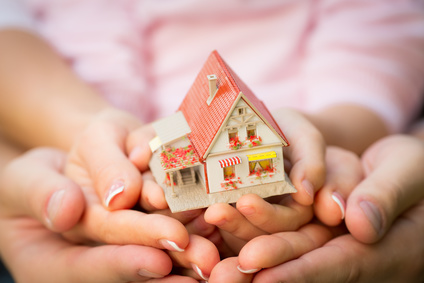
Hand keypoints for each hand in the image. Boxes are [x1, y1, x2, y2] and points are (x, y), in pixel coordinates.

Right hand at [0, 147, 218, 281]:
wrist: (63, 169)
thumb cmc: (37, 175)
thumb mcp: (28, 176)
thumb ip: (44, 192)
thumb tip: (78, 207)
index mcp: (52, 262)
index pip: (90, 267)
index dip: (124, 263)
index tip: (157, 260)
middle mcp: (91, 262)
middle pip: (133, 264)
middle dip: (170, 260)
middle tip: (205, 260)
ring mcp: (115, 252)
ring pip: (155, 255)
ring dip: (189, 251)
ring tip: (218, 247)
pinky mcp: (136, 237)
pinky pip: (163, 240)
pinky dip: (190, 230)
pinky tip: (215, 227)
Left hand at [197, 109, 326, 254]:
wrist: (273, 126)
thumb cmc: (294, 132)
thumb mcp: (307, 140)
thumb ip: (313, 164)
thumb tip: (306, 194)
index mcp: (299, 209)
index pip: (288, 225)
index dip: (269, 218)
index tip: (246, 203)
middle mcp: (276, 218)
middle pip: (258, 232)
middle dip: (237, 224)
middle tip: (214, 212)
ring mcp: (252, 214)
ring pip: (236, 229)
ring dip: (219, 221)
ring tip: (201, 208)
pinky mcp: (230, 207)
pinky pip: (219, 213)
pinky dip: (203, 209)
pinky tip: (187, 200)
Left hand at [209, 135, 423, 281]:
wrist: (406, 171)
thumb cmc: (416, 171)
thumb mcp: (411, 171)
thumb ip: (388, 195)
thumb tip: (361, 225)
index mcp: (383, 250)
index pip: (335, 264)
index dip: (298, 272)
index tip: (260, 276)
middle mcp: (352, 252)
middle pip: (303, 260)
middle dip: (263, 262)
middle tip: (224, 268)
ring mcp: (333, 240)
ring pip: (290, 245)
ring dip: (250, 241)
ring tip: (216, 230)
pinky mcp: (319, 227)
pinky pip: (288, 229)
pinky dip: (258, 226)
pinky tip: (226, 219)